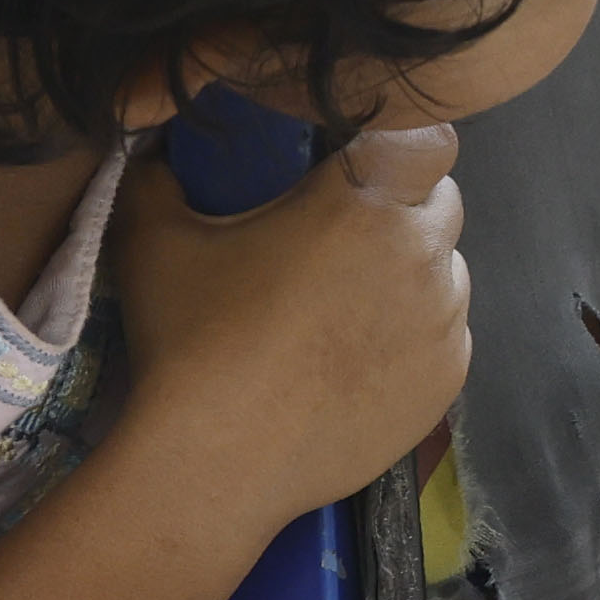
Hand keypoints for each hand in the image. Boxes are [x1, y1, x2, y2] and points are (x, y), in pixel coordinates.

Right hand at [110, 124, 471, 525]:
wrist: (215, 462)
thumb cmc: (189, 339)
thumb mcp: (152, 239)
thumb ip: (156, 177)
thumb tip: (152, 149)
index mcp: (360, 203)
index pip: (428, 138)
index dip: (401, 145)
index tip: (364, 166)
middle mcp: (419, 254)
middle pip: (440, 202)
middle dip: (401, 208)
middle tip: (342, 239)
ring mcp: (442, 322)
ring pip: (447, 272)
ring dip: (411, 275)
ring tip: (345, 309)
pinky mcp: (447, 380)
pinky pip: (446, 336)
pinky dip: (415, 338)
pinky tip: (358, 361)